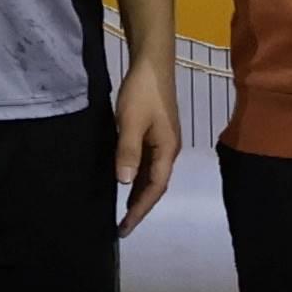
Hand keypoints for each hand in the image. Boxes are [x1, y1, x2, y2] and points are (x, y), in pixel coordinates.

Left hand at [109, 50, 185, 233]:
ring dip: (139, 194)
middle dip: (140, 207)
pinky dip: (138, 178)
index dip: (140, 209)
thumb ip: (128, 152)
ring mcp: (164, 142)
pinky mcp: (157, 134)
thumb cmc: (142, 93)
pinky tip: (127, 182)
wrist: (152, 63)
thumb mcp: (130, 122)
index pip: (154, 188)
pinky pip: (148, 164)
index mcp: (167, 150)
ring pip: (152, 176)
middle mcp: (169, 150)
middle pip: (156, 186)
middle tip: (123, 227)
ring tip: (124, 212)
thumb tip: (123, 183)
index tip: (125, 228)